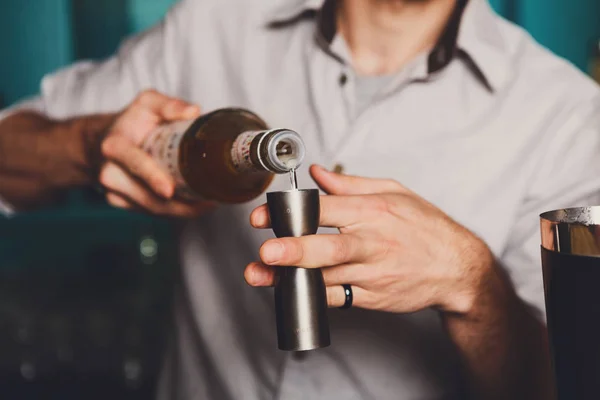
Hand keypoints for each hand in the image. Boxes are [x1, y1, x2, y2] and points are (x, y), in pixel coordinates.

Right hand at [98, 90, 214, 216]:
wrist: (104, 140)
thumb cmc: (132, 122)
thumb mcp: (147, 103)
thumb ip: (168, 105)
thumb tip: (193, 112)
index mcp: (115, 146)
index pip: (135, 164)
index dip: (152, 177)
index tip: (169, 190)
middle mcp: (110, 172)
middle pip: (148, 196)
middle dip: (180, 203)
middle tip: (211, 200)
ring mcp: (114, 191)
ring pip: (153, 209)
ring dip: (182, 211)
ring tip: (208, 204)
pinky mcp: (121, 203)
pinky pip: (151, 212)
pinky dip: (173, 211)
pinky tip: (193, 205)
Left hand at [246, 165, 494, 314]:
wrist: (458, 268)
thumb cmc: (426, 227)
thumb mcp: (395, 193)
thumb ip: (350, 185)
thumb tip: (315, 173)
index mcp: (374, 211)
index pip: (326, 209)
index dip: (291, 211)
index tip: (263, 215)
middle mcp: (372, 243)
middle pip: (328, 248)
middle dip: (295, 250)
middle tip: (266, 253)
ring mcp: (372, 273)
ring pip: (326, 278)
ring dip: (290, 278)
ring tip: (259, 275)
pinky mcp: (372, 297)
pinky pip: (336, 298)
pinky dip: (311, 294)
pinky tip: (289, 289)